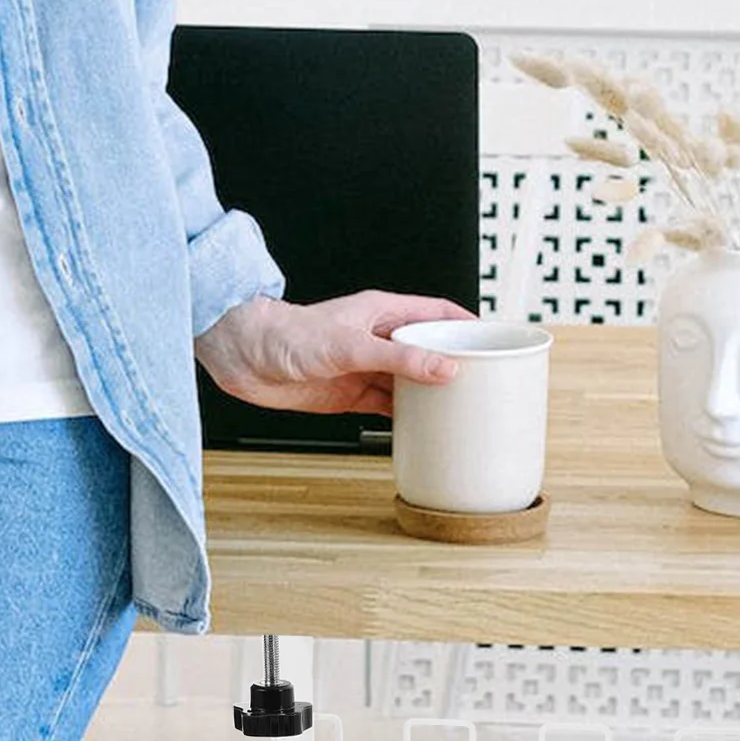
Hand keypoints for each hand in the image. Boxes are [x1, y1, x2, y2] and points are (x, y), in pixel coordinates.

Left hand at [195, 291, 475, 417]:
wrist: (244, 357)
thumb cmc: (288, 336)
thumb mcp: (352, 346)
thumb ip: (400, 357)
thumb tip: (445, 368)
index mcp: (384, 312)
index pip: (439, 313)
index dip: (468, 325)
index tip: (495, 341)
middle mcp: (378, 338)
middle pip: (429, 350)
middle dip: (456, 364)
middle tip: (485, 384)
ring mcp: (365, 367)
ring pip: (410, 382)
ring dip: (431, 395)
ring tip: (460, 410)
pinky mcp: (349, 394)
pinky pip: (387, 406)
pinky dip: (405, 417)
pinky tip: (421, 427)